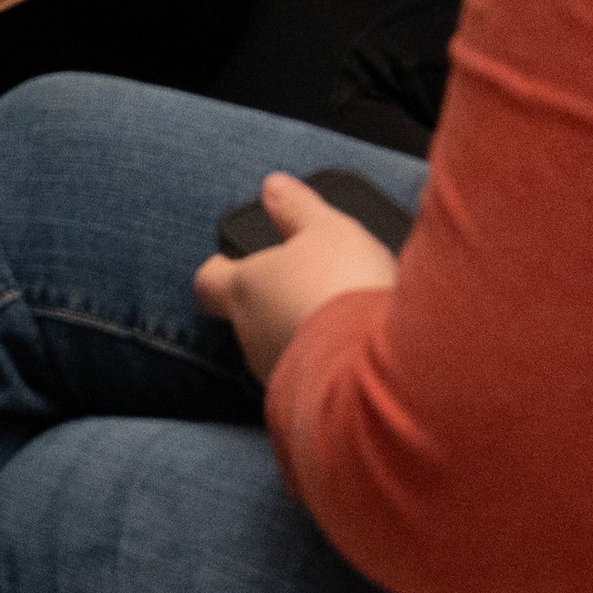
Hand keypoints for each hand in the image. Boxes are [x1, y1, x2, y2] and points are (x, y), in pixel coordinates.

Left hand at [194, 169, 399, 385]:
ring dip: (301, 335)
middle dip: (271, 303)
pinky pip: (310, 379)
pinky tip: (356, 355)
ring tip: (341, 320)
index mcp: (245, 290)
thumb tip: (274, 186)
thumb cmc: (344, 290)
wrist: (383, 371)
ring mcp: (277, 375)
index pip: (208, 281)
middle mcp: (251, 338)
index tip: (229, 260)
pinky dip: (326, 366)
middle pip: (246, 317)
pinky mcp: (308, 406)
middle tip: (306, 286)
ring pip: (278, 349)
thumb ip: (296, 207)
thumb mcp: (326, 228)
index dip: (219, 269)